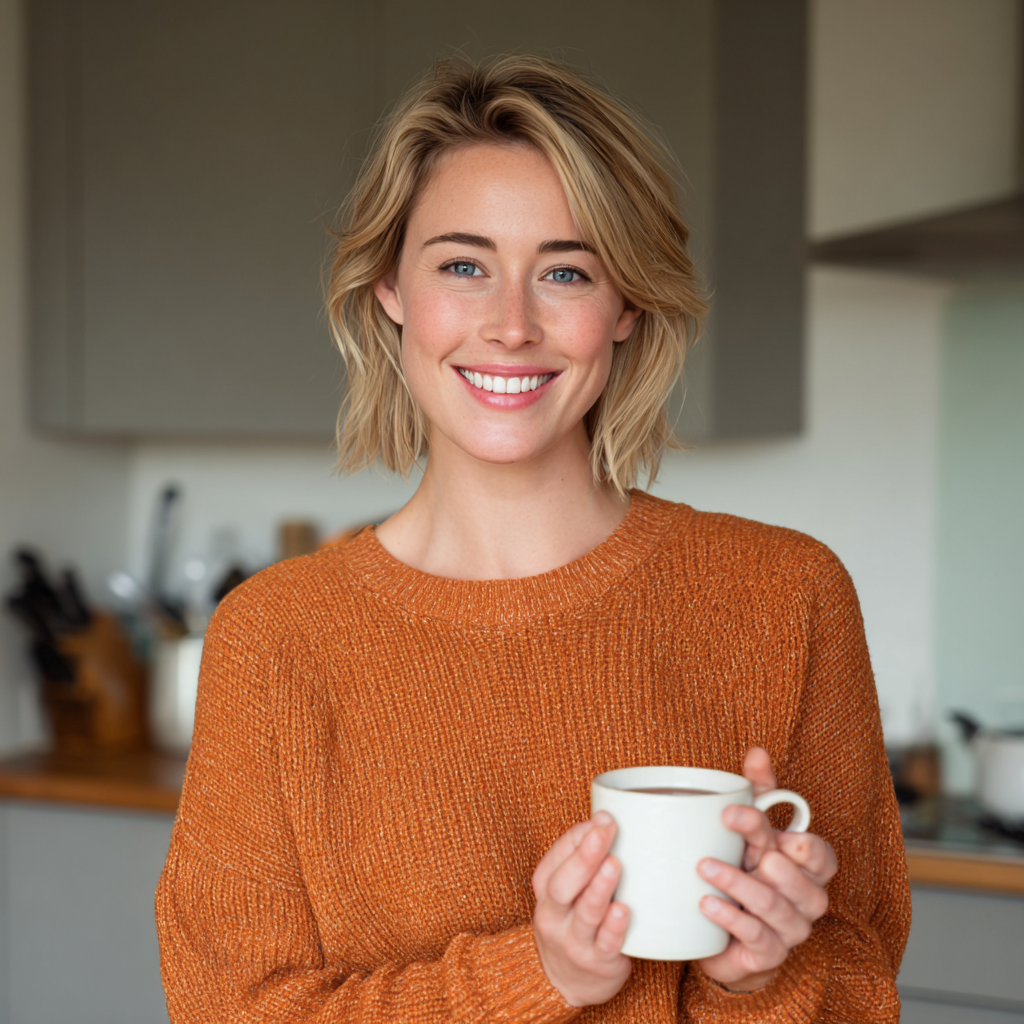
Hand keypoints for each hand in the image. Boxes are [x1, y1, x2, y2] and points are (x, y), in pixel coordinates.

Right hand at [532, 812, 631, 1006]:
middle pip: (564, 883)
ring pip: (585, 912)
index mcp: (545, 889)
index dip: (579, 836)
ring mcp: (574, 941)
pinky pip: (606, 944)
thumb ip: (582, 857)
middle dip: (585, 855)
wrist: (564, 984)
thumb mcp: (565, 890)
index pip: (556, 856)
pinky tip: (624, 910)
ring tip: (614, 864)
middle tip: (606, 831)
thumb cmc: (572, 922)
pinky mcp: (597, 963)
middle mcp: (553, 914)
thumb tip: (607, 819)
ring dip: (600, 887)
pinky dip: (614, 927)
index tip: (604, 818)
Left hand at [696, 747, 836, 991]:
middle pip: (794, 876)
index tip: (746, 817)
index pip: (818, 852)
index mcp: (810, 867)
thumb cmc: (748, 871)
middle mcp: (807, 899)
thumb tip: (757, 750)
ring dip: (736, 882)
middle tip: (724, 828)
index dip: (793, 838)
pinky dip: (729, 916)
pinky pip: (755, 936)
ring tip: (703, 866)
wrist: (732, 937)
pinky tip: (706, 903)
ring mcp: (791, 929)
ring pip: (773, 904)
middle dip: (760, 851)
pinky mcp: (770, 954)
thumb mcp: (755, 829)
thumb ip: (761, 791)